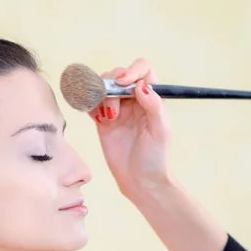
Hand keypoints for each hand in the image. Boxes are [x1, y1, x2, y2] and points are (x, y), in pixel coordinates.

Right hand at [89, 58, 171, 197]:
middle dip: (110, 88)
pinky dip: (90, 106)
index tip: (122, 83)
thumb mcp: (161, 131)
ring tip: (107, 119)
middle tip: (113, 112)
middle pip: (117, 75)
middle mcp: (133, 99)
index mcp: (151, 97)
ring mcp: (116, 108)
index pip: (142, 69)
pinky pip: (91, 102)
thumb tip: (141, 85)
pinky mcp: (102, 120)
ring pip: (101, 86)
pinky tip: (98, 120)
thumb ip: (153, 106)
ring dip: (99, 97)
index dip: (131, 70)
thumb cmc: (155, 157)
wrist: (139, 180)